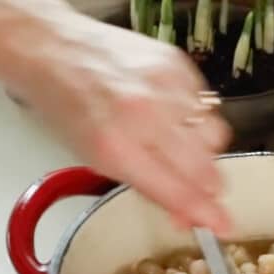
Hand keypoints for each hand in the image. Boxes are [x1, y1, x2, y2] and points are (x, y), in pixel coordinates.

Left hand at [11, 12, 234, 233]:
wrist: (50, 47)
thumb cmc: (64, 105)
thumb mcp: (95, 159)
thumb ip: (147, 187)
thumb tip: (186, 215)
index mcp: (115, 147)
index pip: (178, 192)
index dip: (205, 214)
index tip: (223, 226)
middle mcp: (144, 116)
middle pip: (206, 167)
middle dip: (208, 185)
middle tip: (201, 188)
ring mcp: (165, 86)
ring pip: (214, 136)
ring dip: (204, 151)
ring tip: (180, 145)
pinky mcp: (177, 64)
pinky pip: (206, 105)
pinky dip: (196, 117)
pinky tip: (172, 114)